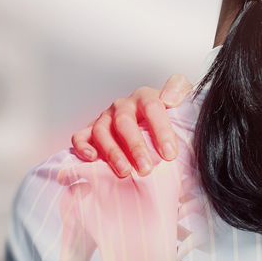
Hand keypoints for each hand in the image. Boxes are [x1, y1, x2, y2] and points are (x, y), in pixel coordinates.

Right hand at [71, 74, 192, 176]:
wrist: (149, 121)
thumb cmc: (166, 116)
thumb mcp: (181, 97)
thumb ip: (178, 89)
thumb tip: (170, 99)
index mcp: (144, 97)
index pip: (152, 107)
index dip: (161, 130)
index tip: (170, 154)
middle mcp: (123, 106)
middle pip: (124, 121)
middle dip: (135, 146)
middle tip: (145, 168)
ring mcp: (105, 118)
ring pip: (102, 131)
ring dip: (112, 152)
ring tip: (124, 171)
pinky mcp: (91, 131)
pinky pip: (80, 136)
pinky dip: (83, 147)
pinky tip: (92, 159)